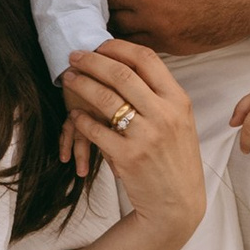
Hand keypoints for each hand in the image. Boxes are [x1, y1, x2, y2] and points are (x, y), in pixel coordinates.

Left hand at [57, 40, 204, 236]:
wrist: (178, 204)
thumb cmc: (176, 160)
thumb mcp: (181, 123)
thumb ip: (161, 96)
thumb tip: (132, 66)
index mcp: (179, 101)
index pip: (146, 59)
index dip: (118, 47)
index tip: (100, 45)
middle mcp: (164, 115)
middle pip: (121, 74)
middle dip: (92, 61)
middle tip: (74, 56)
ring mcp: (146, 136)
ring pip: (105, 98)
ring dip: (82, 84)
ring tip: (68, 78)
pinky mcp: (128, 157)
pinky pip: (96, 130)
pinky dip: (81, 119)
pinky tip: (74, 114)